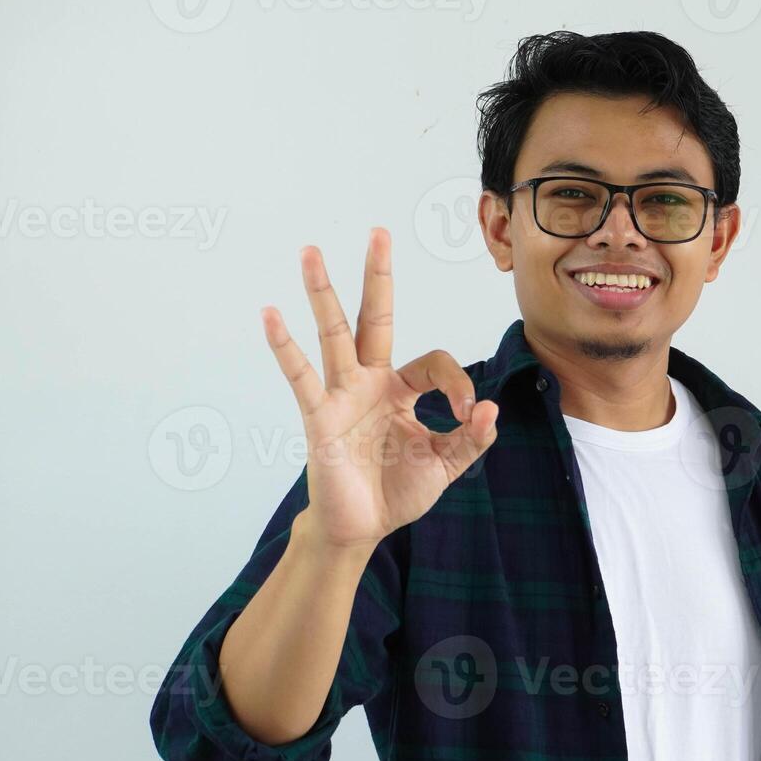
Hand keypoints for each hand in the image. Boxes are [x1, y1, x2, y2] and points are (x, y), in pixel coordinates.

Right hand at [261, 228, 498, 550]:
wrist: (360, 528)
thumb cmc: (397, 492)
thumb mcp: (446, 466)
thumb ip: (471, 438)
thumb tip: (489, 408)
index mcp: (402, 390)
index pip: (435, 363)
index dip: (458, 383)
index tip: (469, 413)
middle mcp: (370, 382)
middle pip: (376, 318)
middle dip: (378, 277)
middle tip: (379, 232)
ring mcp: (342, 394)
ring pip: (335, 334)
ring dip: (323, 293)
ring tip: (311, 251)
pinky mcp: (320, 415)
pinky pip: (301, 376)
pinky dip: (285, 347)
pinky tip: (271, 315)